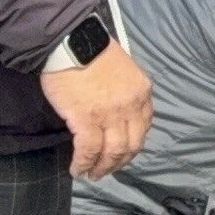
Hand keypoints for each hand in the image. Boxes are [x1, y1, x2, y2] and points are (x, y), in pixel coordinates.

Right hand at [41, 45, 153, 180]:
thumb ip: (125, 91)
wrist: (70, 40)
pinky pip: (89, 150)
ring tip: (92, 174)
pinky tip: (77, 169)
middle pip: (132, 145)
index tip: (121, 152)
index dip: (132, 144)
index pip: (144, 127)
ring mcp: (110, 114)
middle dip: (119, 162)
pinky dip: (83, 163)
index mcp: (142, 92)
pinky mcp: (87, 119)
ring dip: (102, 168)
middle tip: (106, 170)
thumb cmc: (91, 49)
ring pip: (113, 152)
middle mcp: (132, 106)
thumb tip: (116, 110)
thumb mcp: (122, 68)